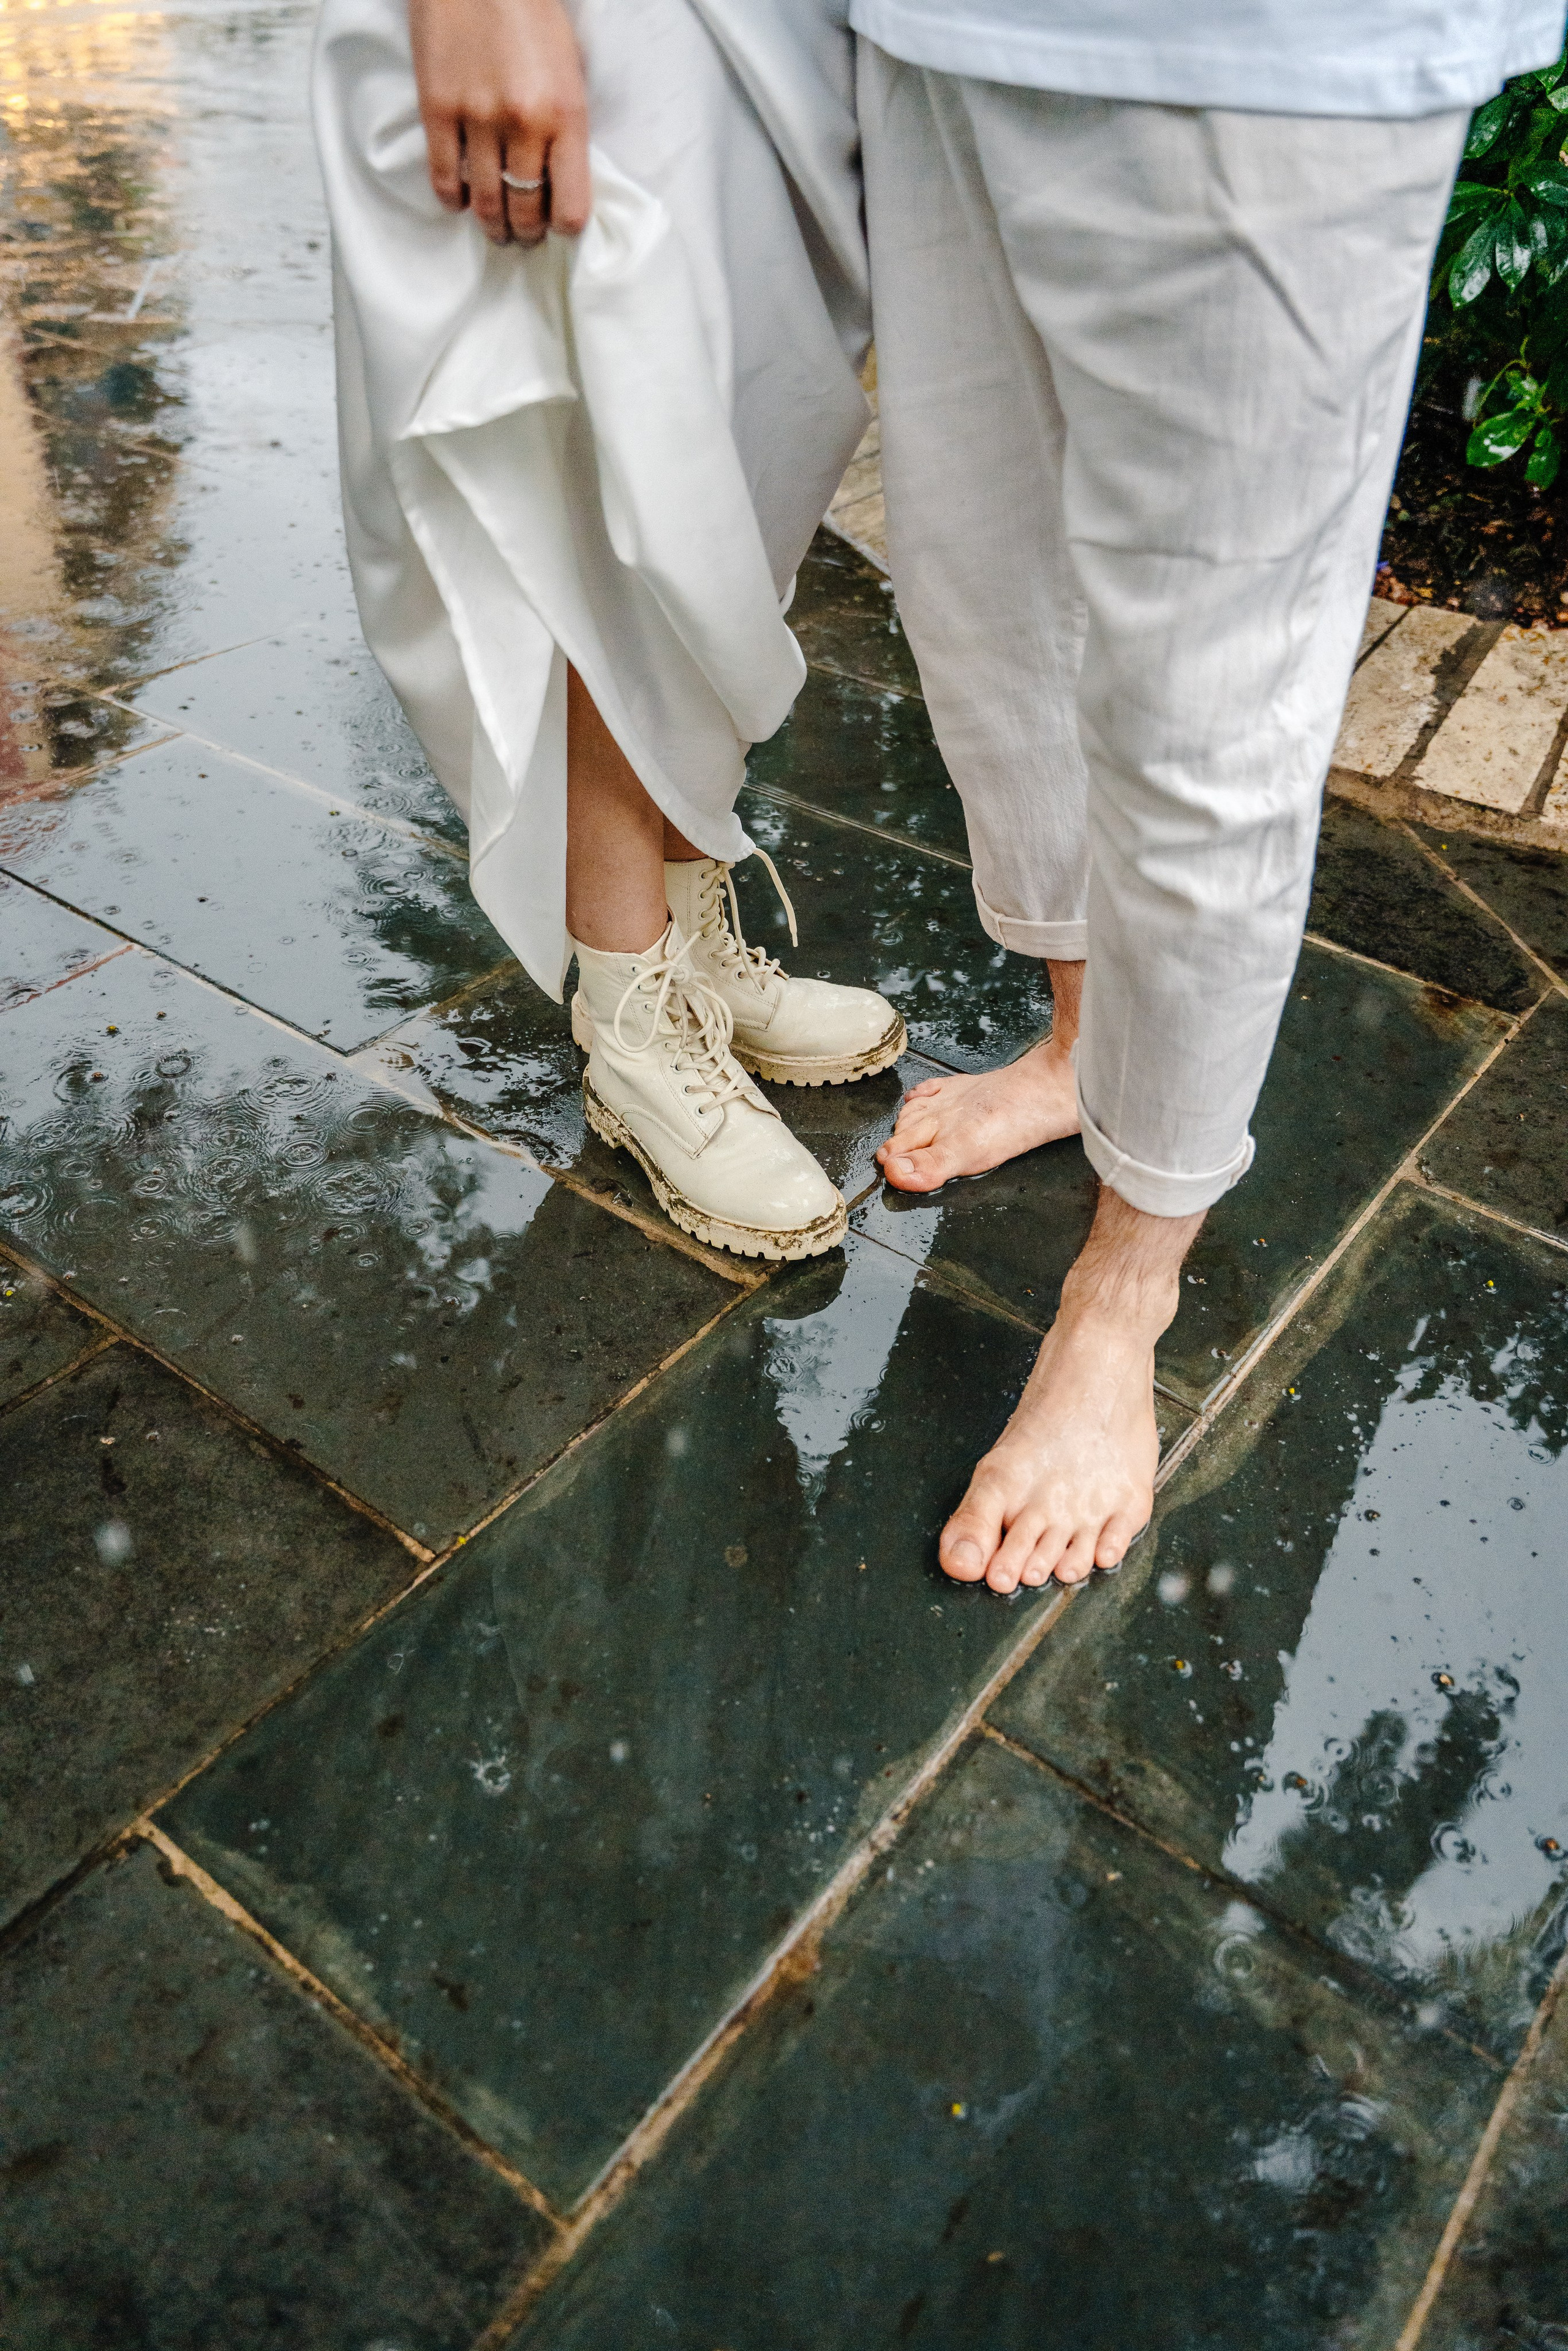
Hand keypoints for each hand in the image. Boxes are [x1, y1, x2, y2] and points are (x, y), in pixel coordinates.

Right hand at [408, 0, 590, 248]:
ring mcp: (477, 118)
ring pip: (486, 203)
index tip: (557, 226)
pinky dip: (454, 199)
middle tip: (524, 235)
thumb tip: (561, 179)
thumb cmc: (531, 15)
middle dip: (527, 233)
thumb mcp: (570, 70)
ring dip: (492, 225)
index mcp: (566, 115)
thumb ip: (567, 126)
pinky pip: (444, 179)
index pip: (571, 208)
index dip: (564, 228)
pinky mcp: (437, 108)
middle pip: (526, 211)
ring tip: (496, 228)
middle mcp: (523, 123)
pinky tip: (462, 200)